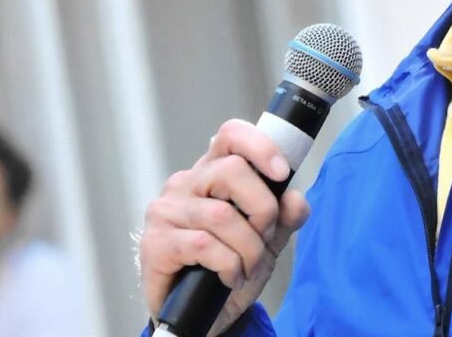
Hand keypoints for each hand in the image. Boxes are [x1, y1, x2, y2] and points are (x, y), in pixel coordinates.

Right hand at [138, 119, 310, 335]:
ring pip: (222, 214)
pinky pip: (203, 244)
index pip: (231, 136)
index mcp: (214, 173)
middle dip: (262, 208)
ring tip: (248, 267)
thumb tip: (295, 199)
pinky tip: (229, 277)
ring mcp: (167, 211)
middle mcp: (187, 184)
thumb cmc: (229, 269)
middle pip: (232, 170)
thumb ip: (284, 217)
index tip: (282, 172)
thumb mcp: (267, 241)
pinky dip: (228, 265)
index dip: (259, 146)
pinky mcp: (156, 243)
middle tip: (264, 237)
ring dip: (248, 248)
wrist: (202, 316)